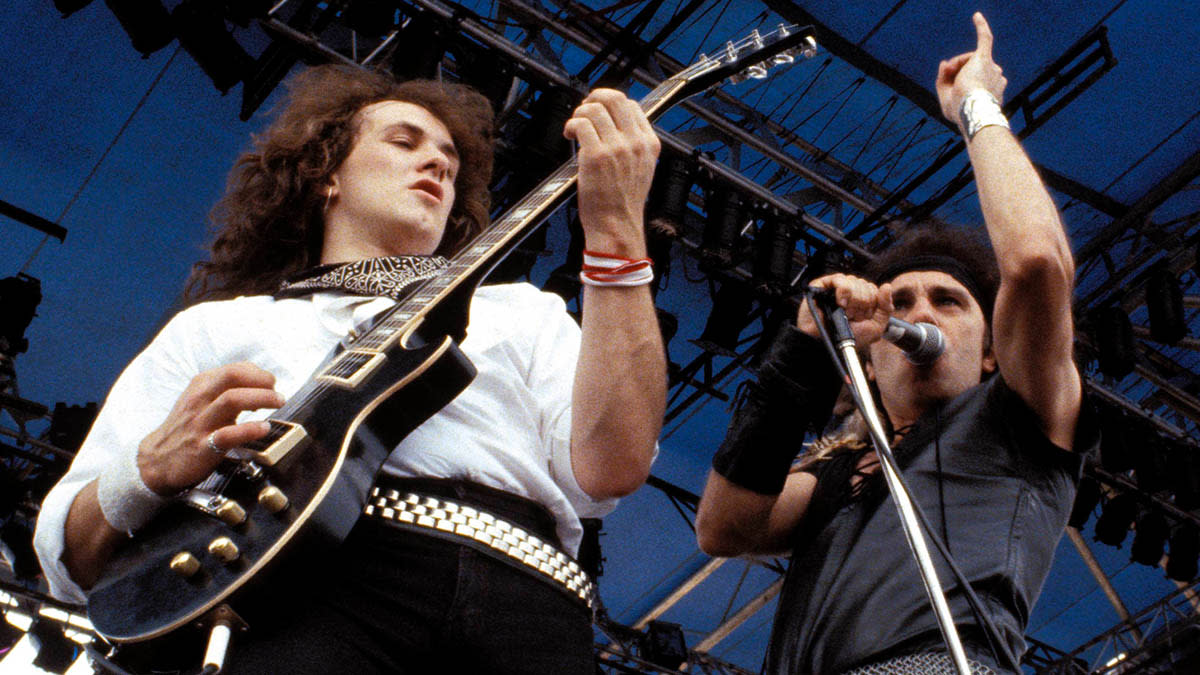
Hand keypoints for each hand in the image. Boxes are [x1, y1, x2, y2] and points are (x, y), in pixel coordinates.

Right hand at [137, 362, 283, 493]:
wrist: (158, 460)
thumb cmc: (188, 427)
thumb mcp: (202, 400)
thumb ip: (227, 390)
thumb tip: (261, 384)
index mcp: (201, 386)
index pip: (234, 369)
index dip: (258, 373)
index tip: (270, 384)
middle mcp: (200, 400)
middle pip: (232, 377)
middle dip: (261, 380)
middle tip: (278, 392)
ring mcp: (200, 422)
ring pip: (232, 400)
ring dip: (261, 398)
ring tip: (278, 403)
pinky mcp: (202, 446)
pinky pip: (228, 434)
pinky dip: (249, 429)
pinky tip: (263, 428)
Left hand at [562, 89, 660, 256]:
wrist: (617, 225)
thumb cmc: (623, 203)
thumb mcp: (641, 169)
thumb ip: (633, 145)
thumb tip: (613, 123)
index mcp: (649, 144)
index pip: (631, 106)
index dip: (611, 103)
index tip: (600, 110)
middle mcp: (635, 142)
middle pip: (614, 99)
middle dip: (594, 98)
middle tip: (584, 109)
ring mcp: (616, 147)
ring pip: (594, 109)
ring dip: (579, 114)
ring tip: (575, 127)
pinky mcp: (596, 155)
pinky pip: (580, 124)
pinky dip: (571, 125)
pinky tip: (569, 134)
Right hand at [797, 273, 892, 346]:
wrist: (827, 344)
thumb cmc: (847, 338)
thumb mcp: (876, 327)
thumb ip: (886, 307)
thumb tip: (887, 286)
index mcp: (861, 299)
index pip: (874, 289)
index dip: (871, 303)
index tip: (863, 317)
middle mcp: (849, 292)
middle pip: (865, 285)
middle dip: (862, 304)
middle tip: (853, 317)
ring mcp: (835, 288)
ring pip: (854, 281)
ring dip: (852, 301)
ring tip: (845, 313)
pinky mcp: (822, 285)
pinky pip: (839, 279)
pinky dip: (843, 291)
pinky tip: (840, 304)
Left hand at [936, 12, 1007, 126]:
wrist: (972, 109)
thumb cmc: (962, 111)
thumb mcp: (946, 99)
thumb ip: (943, 81)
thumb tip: (944, 62)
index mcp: (990, 89)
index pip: (969, 81)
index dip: (954, 86)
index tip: (949, 93)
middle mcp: (995, 76)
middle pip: (967, 70)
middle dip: (952, 76)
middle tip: (948, 85)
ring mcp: (990, 67)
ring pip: (966, 61)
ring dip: (953, 68)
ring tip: (949, 75)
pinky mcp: (983, 57)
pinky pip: (985, 38)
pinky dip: (980, 26)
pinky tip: (976, 16)